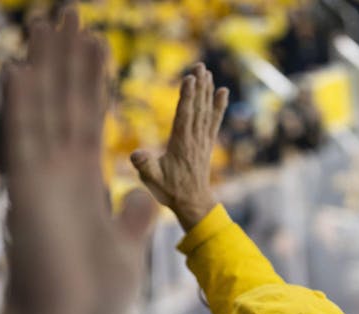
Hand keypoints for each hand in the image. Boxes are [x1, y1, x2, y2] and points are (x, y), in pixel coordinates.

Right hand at [0, 9, 157, 313]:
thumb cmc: (91, 306)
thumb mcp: (127, 257)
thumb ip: (132, 223)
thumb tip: (145, 198)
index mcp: (85, 186)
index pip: (89, 121)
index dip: (91, 82)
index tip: (94, 44)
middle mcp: (59, 175)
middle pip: (63, 103)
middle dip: (65, 58)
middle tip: (66, 12)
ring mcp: (40, 181)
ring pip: (41, 111)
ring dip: (44, 67)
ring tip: (47, 22)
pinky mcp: (26, 193)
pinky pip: (21, 140)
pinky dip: (19, 105)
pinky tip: (19, 68)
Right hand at [130, 63, 227, 229]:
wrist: (192, 202)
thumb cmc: (169, 190)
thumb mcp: (152, 180)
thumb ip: (144, 166)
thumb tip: (135, 154)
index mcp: (180, 144)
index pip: (184, 115)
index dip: (187, 96)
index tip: (190, 78)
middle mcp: (194, 139)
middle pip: (197, 107)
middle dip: (199, 86)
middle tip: (200, 66)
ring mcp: (202, 140)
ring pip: (206, 110)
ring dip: (207, 91)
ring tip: (207, 72)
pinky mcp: (206, 143)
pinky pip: (214, 120)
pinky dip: (219, 105)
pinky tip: (222, 91)